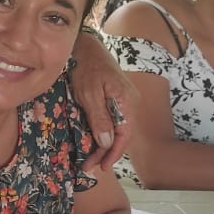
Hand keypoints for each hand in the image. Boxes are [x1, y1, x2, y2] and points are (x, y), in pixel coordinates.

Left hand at [70, 31, 137, 170]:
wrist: (85, 46)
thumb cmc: (86, 67)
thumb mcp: (89, 93)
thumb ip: (99, 118)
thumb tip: (106, 142)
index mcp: (127, 101)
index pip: (124, 135)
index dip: (113, 153)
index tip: (101, 167)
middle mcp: (129, 103)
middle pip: (121, 135)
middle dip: (105, 153)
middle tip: (89, 166)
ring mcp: (123, 101)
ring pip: (116, 129)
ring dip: (103, 145)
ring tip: (90, 158)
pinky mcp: (114, 99)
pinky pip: (111, 121)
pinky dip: (102, 133)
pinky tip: (92, 141)